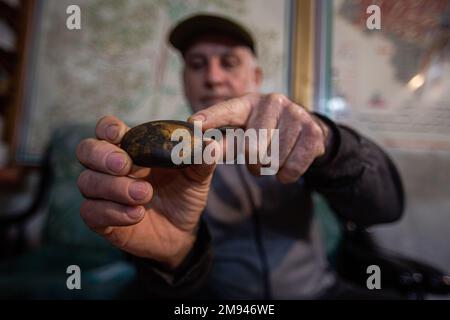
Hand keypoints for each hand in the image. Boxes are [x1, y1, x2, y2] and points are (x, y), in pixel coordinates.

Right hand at [76, 116, 216, 268]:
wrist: (183, 231)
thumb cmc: (184, 195)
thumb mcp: (196, 176)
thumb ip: (201, 159)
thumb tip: (209, 144)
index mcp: (131, 149)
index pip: (106, 130)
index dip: (107, 128)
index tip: (118, 134)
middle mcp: (110, 168)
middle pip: (86, 151)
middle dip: (103, 155)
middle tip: (126, 165)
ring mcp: (103, 193)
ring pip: (87, 182)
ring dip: (115, 187)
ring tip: (144, 195)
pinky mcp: (101, 219)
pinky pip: (90, 212)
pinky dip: (113, 212)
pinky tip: (137, 214)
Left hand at [189, 93, 328, 182]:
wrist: (306, 130)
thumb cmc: (266, 132)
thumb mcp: (244, 133)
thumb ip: (223, 143)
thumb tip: (203, 151)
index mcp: (248, 102)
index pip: (227, 111)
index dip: (210, 117)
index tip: (193, 124)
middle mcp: (271, 101)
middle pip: (252, 147)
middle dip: (253, 163)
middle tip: (257, 163)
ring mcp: (295, 113)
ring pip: (274, 159)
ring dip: (271, 168)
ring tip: (274, 160)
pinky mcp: (313, 129)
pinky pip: (294, 165)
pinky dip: (288, 174)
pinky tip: (287, 167)